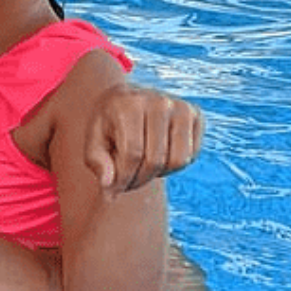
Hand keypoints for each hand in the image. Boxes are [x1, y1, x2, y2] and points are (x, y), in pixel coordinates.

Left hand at [83, 84, 204, 192]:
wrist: (126, 100)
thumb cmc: (108, 125)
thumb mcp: (94, 141)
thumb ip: (97, 162)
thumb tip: (109, 185)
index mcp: (130, 104)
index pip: (132, 153)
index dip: (123, 178)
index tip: (112, 190)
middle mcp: (160, 102)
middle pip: (155, 160)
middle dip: (138, 180)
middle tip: (125, 183)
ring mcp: (182, 107)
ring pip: (178, 161)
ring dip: (158, 174)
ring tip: (141, 168)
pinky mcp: (196, 115)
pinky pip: (191, 156)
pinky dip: (173, 166)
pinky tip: (158, 156)